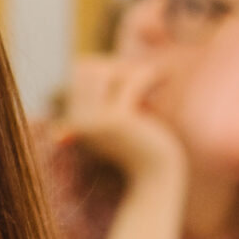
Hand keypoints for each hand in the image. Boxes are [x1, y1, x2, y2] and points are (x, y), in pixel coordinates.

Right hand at [61, 55, 187, 181]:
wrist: (157, 176)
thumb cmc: (142, 143)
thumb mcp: (120, 116)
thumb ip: (105, 92)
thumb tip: (86, 61)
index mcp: (76, 120)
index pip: (81, 71)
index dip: (106, 65)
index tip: (132, 74)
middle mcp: (80, 120)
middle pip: (90, 67)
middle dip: (118, 65)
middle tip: (145, 76)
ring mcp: (96, 121)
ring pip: (109, 71)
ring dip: (132, 70)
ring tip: (155, 78)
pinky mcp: (118, 121)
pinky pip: (131, 82)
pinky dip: (149, 76)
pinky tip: (162, 78)